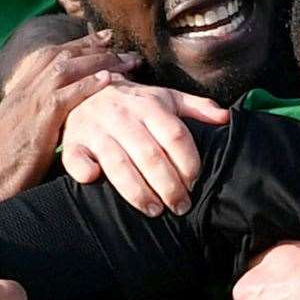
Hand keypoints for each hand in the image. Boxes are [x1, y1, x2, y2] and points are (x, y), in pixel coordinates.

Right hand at [0, 35, 132, 208]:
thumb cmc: (0, 173)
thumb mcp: (17, 138)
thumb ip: (35, 123)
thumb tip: (58, 124)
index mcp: (17, 94)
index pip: (46, 58)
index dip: (73, 47)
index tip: (97, 41)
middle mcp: (22, 92)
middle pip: (58, 55)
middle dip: (89, 45)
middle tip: (114, 38)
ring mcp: (28, 104)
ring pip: (65, 68)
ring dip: (97, 60)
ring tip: (122, 58)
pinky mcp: (37, 121)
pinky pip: (66, 95)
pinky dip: (89, 85)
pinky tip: (109, 80)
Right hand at [61, 81, 230, 215]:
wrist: (83, 90)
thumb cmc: (132, 101)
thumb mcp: (164, 97)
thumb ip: (196, 107)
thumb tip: (226, 120)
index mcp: (149, 105)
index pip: (174, 135)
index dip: (188, 162)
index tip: (195, 182)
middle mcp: (122, 116)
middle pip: (150, 155)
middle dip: (169, 185)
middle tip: (181, 207)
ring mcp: (95, 129)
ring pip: (118, 164)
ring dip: (137, 191)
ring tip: (155, 210)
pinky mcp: (73, 142)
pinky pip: (75, 159)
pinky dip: (84, 170)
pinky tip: (94, 180)